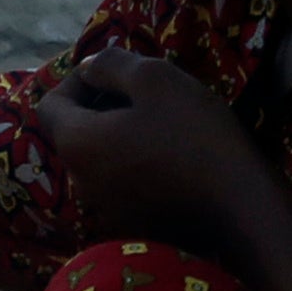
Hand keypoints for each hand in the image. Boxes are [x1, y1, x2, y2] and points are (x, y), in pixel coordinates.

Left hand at [30, 49, 291, 290]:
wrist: (242, 208)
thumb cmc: (195, 135)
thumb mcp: (155, 78)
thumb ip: (110, 65)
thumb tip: (87, 69)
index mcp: (77, 144)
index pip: (49, 105)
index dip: (77, 81)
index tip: (116, 75)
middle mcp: (79, 182)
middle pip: (74, 132)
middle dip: (101, 106)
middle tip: (145, 96)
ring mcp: (105, 209)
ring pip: (99, 158)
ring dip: (120, 134)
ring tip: (164, 124)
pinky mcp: (133, 225)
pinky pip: (120, 183)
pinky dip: (135, 163)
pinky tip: (173, 157)